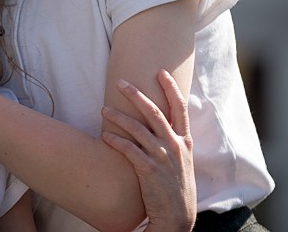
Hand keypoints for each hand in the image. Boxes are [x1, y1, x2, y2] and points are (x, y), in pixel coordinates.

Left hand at [101, 70, 195, 231]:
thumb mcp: (182, 160)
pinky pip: (128, 149)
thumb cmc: (176, 186)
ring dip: (118, 117)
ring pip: (138, 129)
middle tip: (120, 82)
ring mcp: (162, 158)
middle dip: (136, 94)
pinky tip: (104, 135)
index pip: (180, 108)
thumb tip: (160, 121)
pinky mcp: (149, 170)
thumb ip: (173, 139)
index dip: (171, 88)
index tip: (160, 71)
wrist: (177, 217)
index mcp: (185, 141)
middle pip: (154, 112)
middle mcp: (175, 146)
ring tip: (103, 110)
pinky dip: (115, 140)